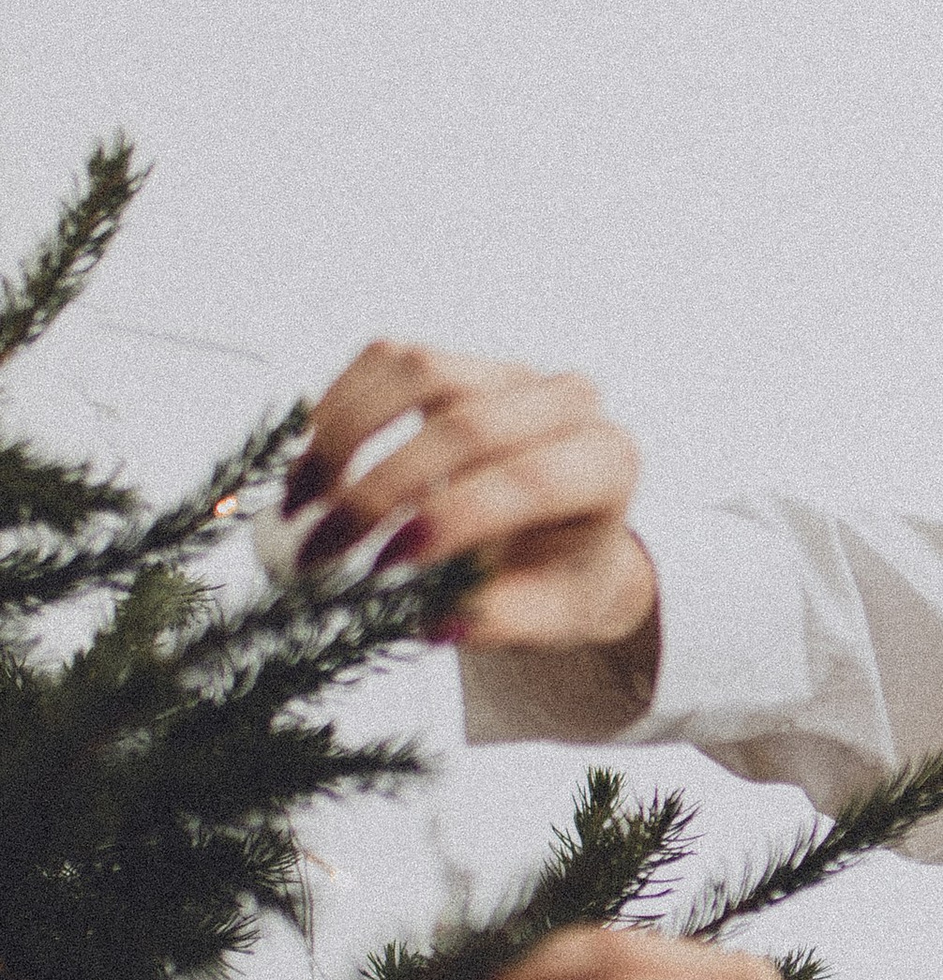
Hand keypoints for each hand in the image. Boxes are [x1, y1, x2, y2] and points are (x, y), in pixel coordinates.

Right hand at [288, 342, 659, 673]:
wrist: (563, 533)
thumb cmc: (560, 576)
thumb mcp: (551, 616)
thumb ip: (500, 619)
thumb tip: (433, 620)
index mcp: (606, 464)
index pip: (529, 481)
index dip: (452, 521)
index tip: (385, 568)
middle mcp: (567, 403)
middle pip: (466, 427)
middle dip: (381, 490)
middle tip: (322, 550)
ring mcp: (508, 371)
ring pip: (419, 372)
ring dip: (346, 436)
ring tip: (300, 505)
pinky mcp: (457, 361)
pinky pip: (385, 359)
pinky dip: (337, 408)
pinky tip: (309, 467)